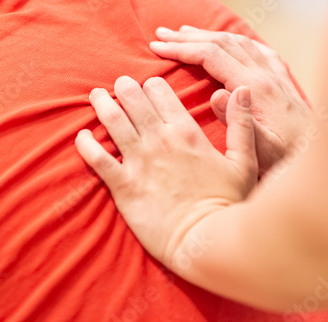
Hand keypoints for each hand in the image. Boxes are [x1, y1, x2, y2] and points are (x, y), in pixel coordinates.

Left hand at [75, 76, 256, 272]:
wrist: (205, 243)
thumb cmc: (228, 204)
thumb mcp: (245, 161)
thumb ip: (241, 124)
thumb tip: (243, 89)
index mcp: (186, 131)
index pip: (160, 91)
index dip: (151, 85)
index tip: (146, 87)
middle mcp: (159, 140)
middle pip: (132, 99)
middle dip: (122, 88)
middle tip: (117, 85)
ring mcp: (139, 162)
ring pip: (112, 120)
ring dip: (101, 105)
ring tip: (95, 97)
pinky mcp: (123, 185)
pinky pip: (97, 158)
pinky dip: (86, 143)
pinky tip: (82, 136)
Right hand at [150, 26, 311, 174]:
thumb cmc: (291, 165)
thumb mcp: (262, 154)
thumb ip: (240, 124)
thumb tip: (217, 94)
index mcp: (257, 90)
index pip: (212, 56)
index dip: (182, 48)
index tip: (157, 46)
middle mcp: (268, 77)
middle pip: (223, 44)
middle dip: (189, 36)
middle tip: (161, 32)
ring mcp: (279, 79)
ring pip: (239, 44)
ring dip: (210, 35)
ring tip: (186, 32)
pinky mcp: (286, 87)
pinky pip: (259, 52)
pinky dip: (238, 42)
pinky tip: (234, 43)